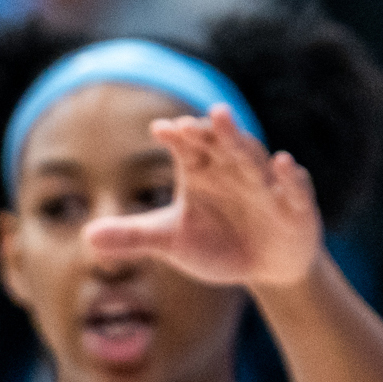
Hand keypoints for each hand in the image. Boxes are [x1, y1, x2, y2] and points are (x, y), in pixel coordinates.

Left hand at [85, 106, 322, 287]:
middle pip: (222, 142)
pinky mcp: (295, 206)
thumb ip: (133, 235)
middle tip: (200, 116)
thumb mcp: (172, 242)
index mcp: (201, 170)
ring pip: (255, 157)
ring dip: (243, 140)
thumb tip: (87, 236)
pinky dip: (291, 177)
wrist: (265, 266)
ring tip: (231, 124)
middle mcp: (233, 168)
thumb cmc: (216, 244)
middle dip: (213, 128)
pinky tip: (285, 165)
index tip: (161, 129)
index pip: (186, 145)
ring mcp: (266, 185)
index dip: (176, 135)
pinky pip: (295, 188)